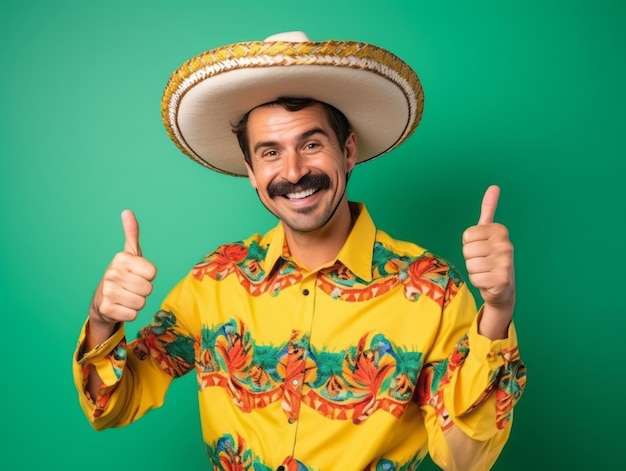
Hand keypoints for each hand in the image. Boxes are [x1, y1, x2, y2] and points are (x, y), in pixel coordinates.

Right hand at [89, 210, 156, 329]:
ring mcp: (108, 292)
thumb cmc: (123, 275)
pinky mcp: (107, 309)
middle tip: (131, 288)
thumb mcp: (130, 254)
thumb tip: (127, 212)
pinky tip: (120, 307)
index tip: (137, 274)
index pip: (153, 272)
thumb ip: (132, 233)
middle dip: (143, 291)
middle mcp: (112, 273)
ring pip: (142, 302)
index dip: (148, 276)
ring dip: (137, 303)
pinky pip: (133, 315)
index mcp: (121, 259)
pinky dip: (129, 314)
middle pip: (148, 288)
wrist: (102, 300)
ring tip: (126, 297)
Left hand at [462, 185, 514, 338]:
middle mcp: (506, 244)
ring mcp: (505, 262)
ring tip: (486, 271)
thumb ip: (488, 210)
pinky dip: (477, 282)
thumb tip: (494, 187)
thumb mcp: (488, 233)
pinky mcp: (502, 280)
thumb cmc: (490, 257)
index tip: (481, 248)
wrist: (502, 288)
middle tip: (483, 262)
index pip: (467, 235)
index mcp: (500, 230)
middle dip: (471, 258)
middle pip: (467, 250)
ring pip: (470, 264)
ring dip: (474, 271)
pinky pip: (474, 278)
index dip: (469, 244)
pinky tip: (488, 281)